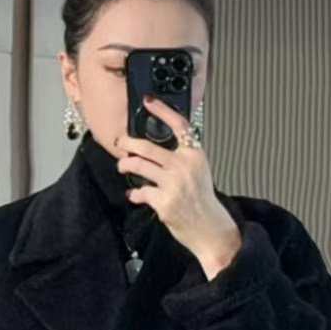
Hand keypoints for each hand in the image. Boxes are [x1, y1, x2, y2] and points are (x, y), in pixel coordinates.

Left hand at [115, 96, 242, 280]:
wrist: (209, 227)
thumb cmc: (202, 201)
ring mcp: (173, 184)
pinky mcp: (163, 201)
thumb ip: (182, 157)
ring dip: (126, 165)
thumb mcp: (199, 171)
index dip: (162, 110)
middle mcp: (184, 166)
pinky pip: (141, 191)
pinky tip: (135, 194)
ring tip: (123, 166)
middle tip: (120, 142)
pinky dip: (135, 193)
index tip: (148, 101)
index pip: (179, 125)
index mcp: (195, 155)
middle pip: (148, 147)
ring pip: (139, 166)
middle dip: (128, 143)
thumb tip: (155, 150)